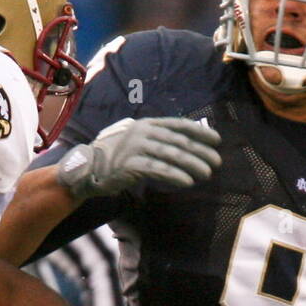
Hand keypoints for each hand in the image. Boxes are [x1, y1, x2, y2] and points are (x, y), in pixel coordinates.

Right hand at [57, 117, 221, 199]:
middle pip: (178, 141)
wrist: (88, 167)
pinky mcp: (130, 164)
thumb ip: (158, 140)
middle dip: (200, 151)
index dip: (199, 131)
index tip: (216, 140)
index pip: (178, 124)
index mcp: (146, 123)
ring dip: (192, 164)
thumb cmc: (116, 156)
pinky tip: (188, 181)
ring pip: (171, 154)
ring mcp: (135, 146)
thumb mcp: (137, 140)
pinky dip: (175, 175)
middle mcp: (142, 131)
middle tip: (217, 162)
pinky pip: (158, 169)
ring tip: (207, 173)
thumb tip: (185, 146)